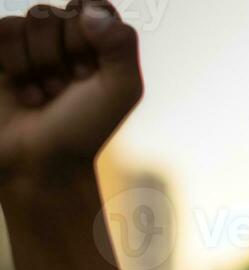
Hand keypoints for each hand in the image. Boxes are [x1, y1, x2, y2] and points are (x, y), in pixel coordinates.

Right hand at [0, 1, 140, 186]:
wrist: (39, 160)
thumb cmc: (84, 127)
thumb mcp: (121, 89)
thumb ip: (122, 44)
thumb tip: (90, 10)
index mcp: (98, 41)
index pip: (94, 5)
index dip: (93, 36)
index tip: (92, 74)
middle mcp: (63, 37)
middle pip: (61, 12)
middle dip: (66, 55)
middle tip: (67, 88)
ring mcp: (29, 42)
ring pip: (31, 19)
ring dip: (41, 63)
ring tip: (46, 94)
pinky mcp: (0, 50)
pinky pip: (4, 29)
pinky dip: (15, 63)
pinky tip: (24, 92)